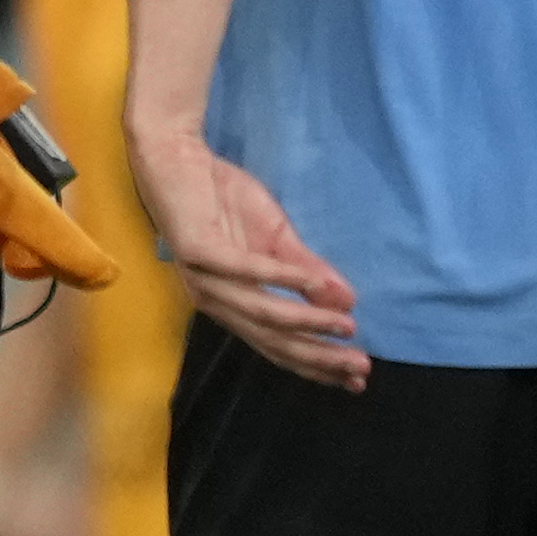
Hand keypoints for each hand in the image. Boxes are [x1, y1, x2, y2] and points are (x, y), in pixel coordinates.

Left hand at [131, 118, 365, 389]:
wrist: (176, 157)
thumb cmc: (223, 199)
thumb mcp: (276, 238)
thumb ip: (308, 273)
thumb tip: (348, 301)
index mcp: (231, 304)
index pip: (278, 346)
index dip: (317, 363)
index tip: (357, 377)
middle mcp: (215, 301)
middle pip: (272, 340)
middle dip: (318, 355)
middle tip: (359, 366)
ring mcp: (204, 278)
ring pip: (260, 311)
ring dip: (305, 321)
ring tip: (344, 325)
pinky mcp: (198, 249)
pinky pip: (244, 270)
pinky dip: (281, 278)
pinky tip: (313, 284)